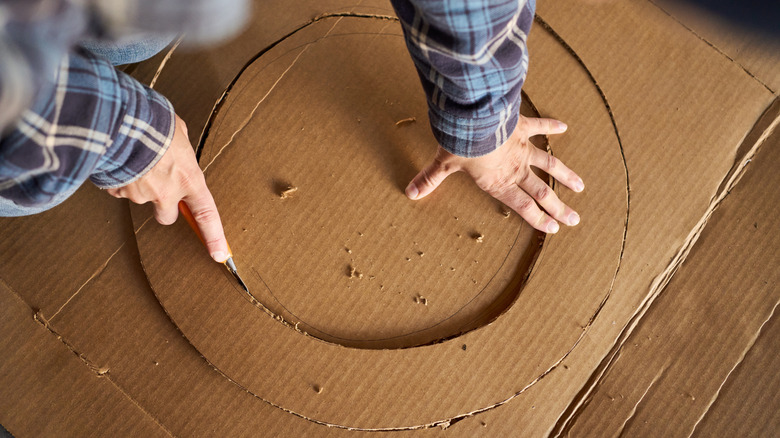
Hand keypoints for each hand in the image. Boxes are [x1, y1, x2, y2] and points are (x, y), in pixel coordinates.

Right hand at [107, 114, 229, 261]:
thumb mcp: (179, 131)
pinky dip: (119, 177)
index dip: (215, 236)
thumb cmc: (155, 123)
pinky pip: (119, 188)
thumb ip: (181, 147)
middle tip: (158, 185)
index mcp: (189, 179)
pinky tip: (119, 159)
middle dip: (163, 206)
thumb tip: (177, 146)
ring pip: (140, 198)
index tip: (220, 255)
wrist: (120, 121)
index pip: (206, 214)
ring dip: (138, 183)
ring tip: (133, 157)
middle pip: (167, 216)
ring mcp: (141, 194)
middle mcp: (166, 193)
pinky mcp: (118, 191)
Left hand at [405, 115, 583, 232]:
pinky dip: (552, 126)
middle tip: (575, 219)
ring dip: (565, 176)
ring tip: (581, 187)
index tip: (553, 228)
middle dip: (559, 208)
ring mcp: (522, 147)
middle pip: (541, 192)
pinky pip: (540, 127)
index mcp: (498, 182)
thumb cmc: (460, 142)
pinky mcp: (523, 126)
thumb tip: (411, 193)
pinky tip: (564, 127)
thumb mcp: (443, 163)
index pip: (522, 206)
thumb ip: (430, 179)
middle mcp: (515, 168)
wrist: (475, 115)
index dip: (538, 219)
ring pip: (549, 165)